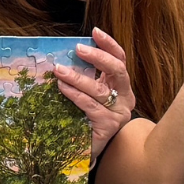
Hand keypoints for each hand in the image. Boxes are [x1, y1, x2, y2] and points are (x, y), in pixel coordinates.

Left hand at [54, 27, 135, 158]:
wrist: (84, 152)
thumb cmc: (83, 120)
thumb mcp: (87, 95)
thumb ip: (84, 78)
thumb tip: (65, 57)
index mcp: (120, 87)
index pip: (119, 60)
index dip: (109, 45)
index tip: (95, 32)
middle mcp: (124, 98)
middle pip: (118, 70)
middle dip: (98, 57)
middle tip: (78, 49)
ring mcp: (119, 112)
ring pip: (100, 89)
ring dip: (77, 77)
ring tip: (59, 70)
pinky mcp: (109, 125)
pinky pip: (91, 106)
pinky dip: (75, 95)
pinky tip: (62, 88)